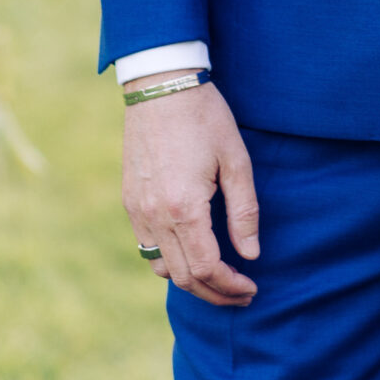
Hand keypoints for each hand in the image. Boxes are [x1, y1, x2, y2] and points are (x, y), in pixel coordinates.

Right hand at [123, 76, 260, 305]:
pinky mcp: (129, 202)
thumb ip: (244, 211)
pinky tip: (192, 253)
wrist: (161, 86)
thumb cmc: (205, 117)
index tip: (251, 288)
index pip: (206, 268)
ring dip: (190, 281)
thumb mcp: (236, 160)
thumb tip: (250, 254)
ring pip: (160, 267)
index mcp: (184, 208)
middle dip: (214, 293)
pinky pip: (146, 247)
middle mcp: (154, 216)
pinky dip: (169, 261)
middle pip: (182, 277)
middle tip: (241, 294)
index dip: (230, 286)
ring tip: (219, 279)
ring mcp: (136, 211)